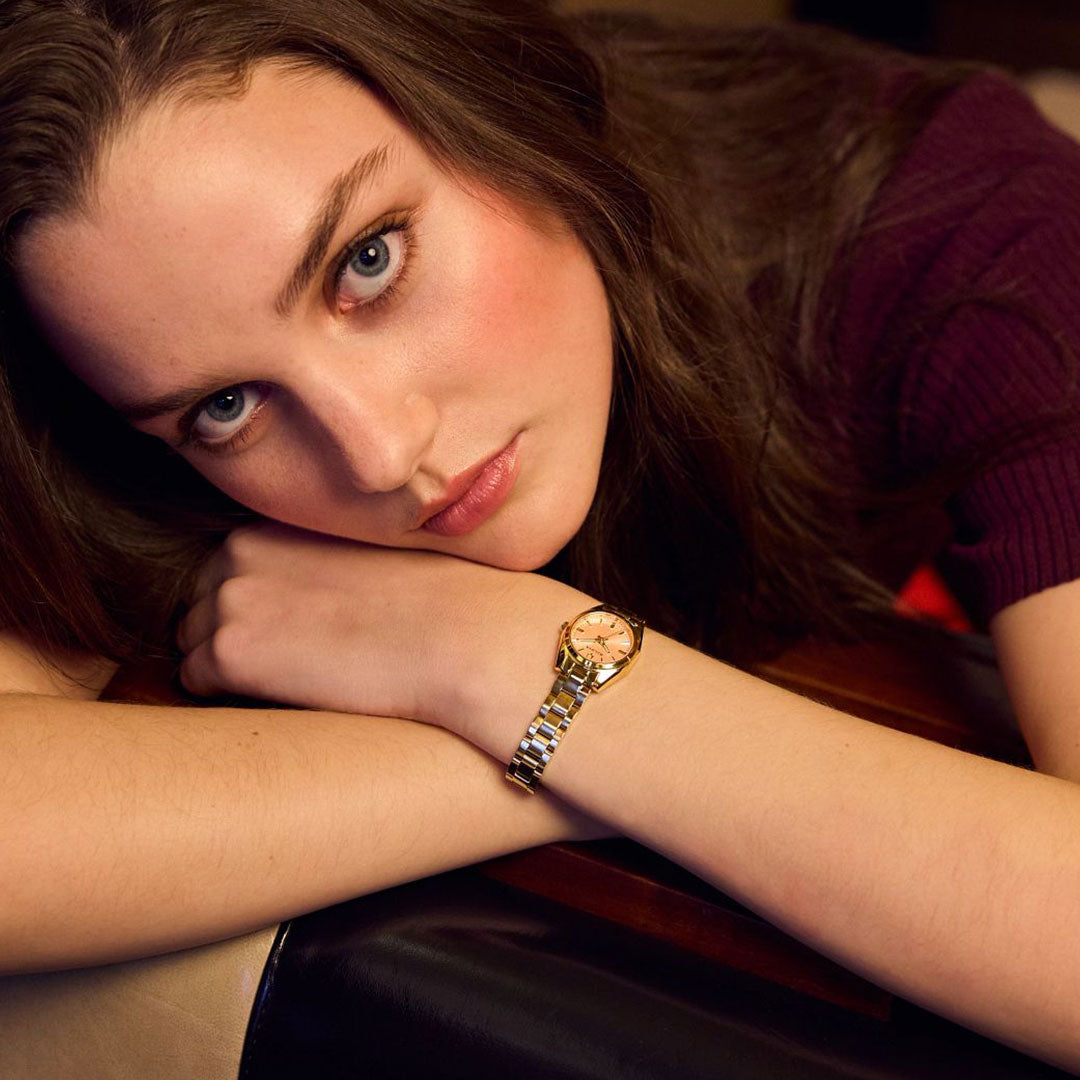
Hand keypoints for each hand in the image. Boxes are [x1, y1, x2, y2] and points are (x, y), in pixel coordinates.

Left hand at [175, 520, 591, 749]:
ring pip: (193, 642)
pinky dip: (229, 693)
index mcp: (274, 524)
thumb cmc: (435, 600)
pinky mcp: (231, 654)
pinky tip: (286, 692)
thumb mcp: (361, 555)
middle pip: (201, 604)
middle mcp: (238, 552)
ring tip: (295, 673)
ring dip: (230, 662)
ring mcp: (229, 600)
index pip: (226, 570)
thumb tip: (294, 599)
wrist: (462, 636)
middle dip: (234, 631)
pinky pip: (196, 680)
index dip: (256, 604)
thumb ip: (310, 562)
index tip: (296, 626)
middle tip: (296, 654)